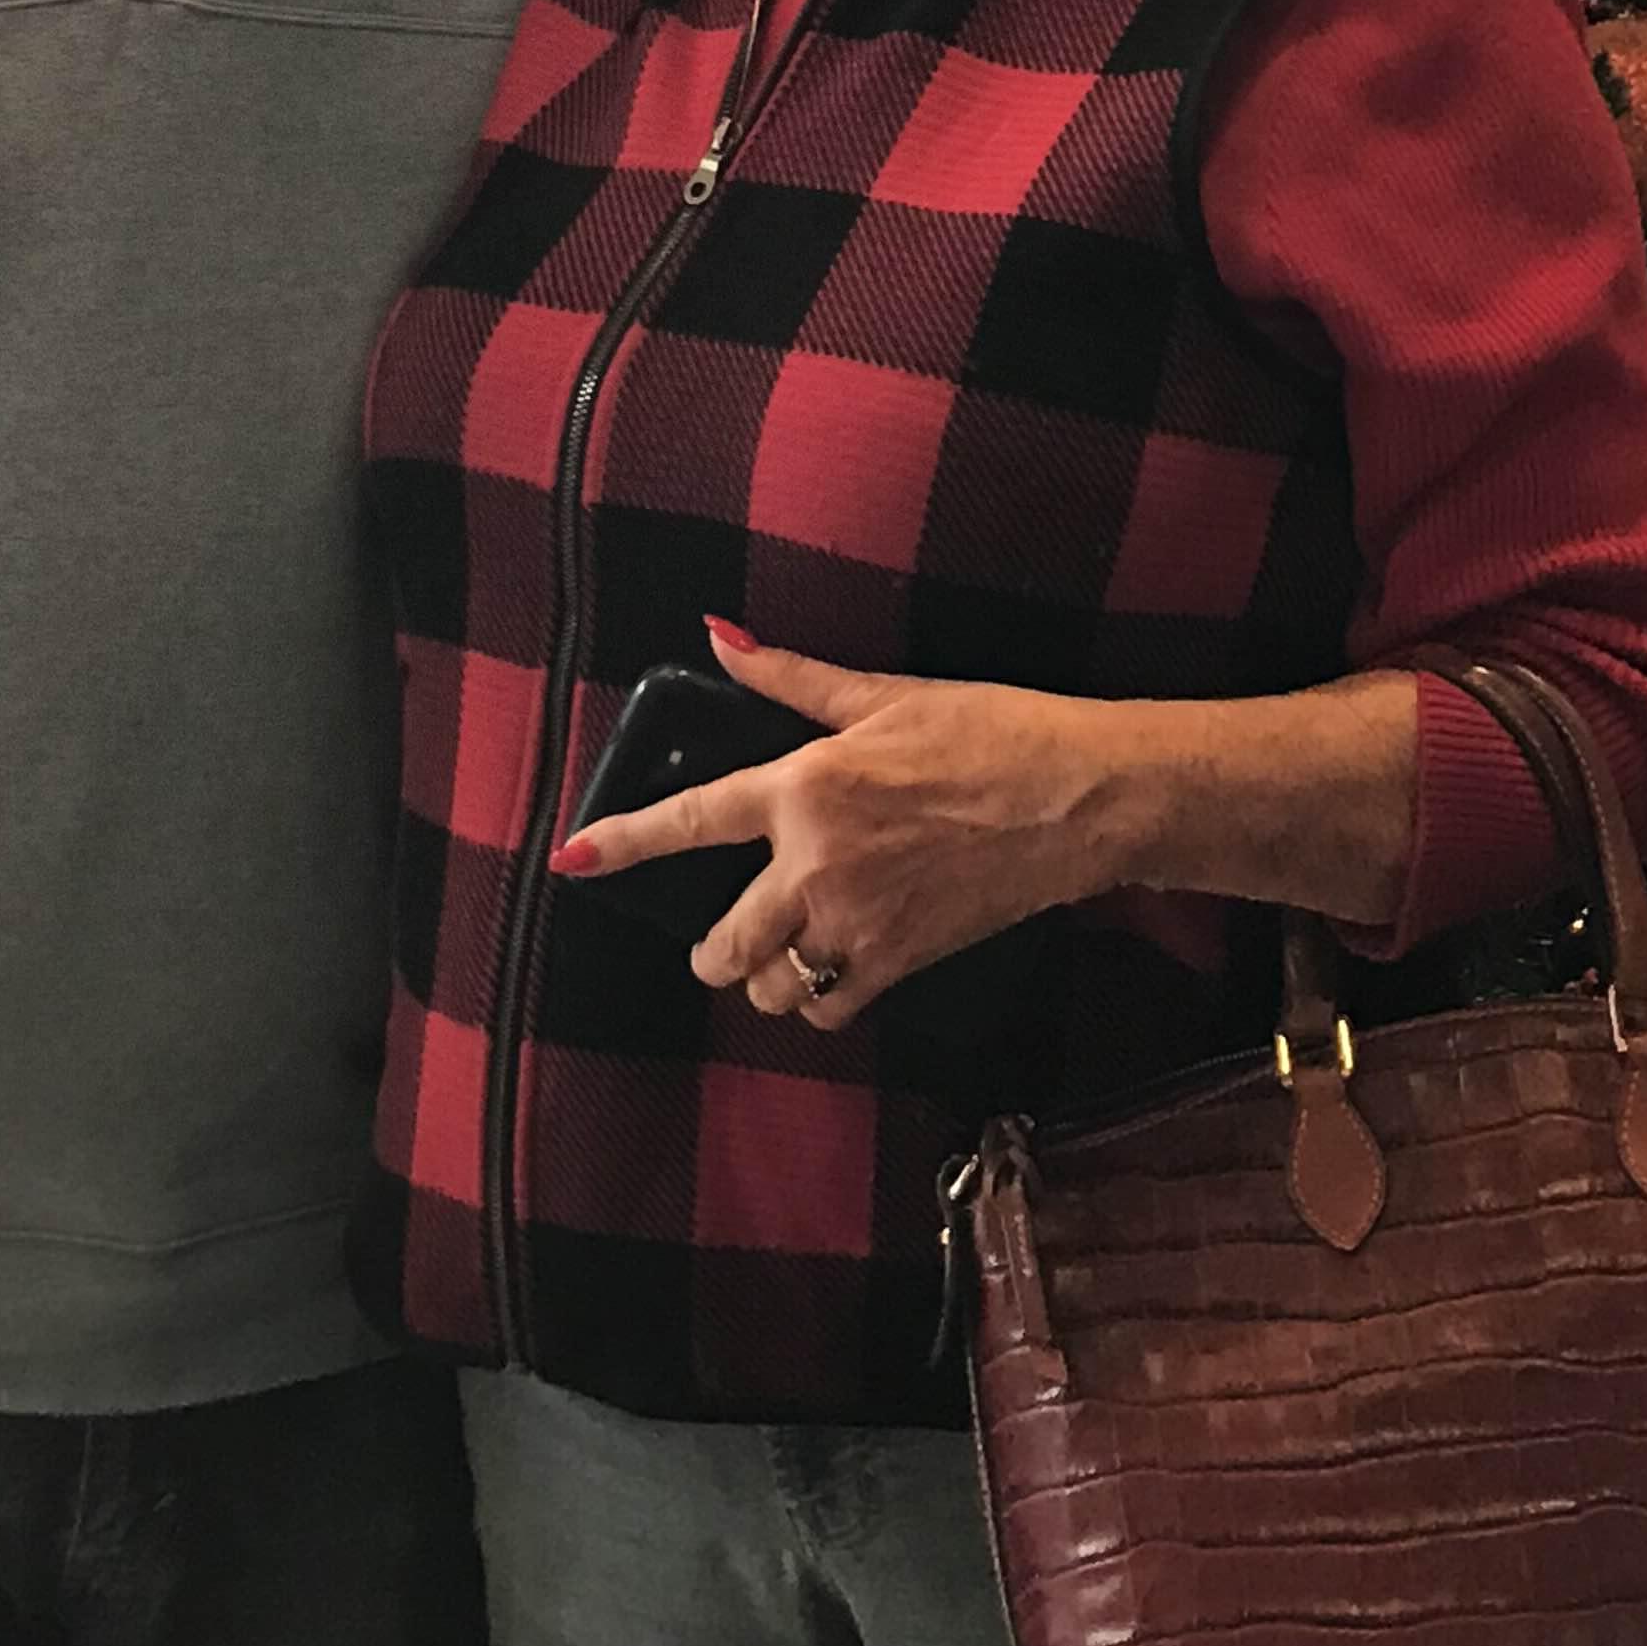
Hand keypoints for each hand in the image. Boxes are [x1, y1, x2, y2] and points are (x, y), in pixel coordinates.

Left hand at [546, 623, 1118, 1034]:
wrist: (1075, 798)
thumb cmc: (984, 731)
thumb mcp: (882, 694)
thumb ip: (791, 678)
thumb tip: (720, 638)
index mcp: (803, 789)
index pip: (691, 819)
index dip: (624, 843)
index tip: (572, 862)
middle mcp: (816, 865)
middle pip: (724, 941)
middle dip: (708, 950)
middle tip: (714, 943)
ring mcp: (859, 922)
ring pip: (772, 984)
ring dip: (763, 978)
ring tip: (777, 956)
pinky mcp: (904, 961)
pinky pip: (831, 1007)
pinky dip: (819, 1001)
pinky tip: (830, 973)